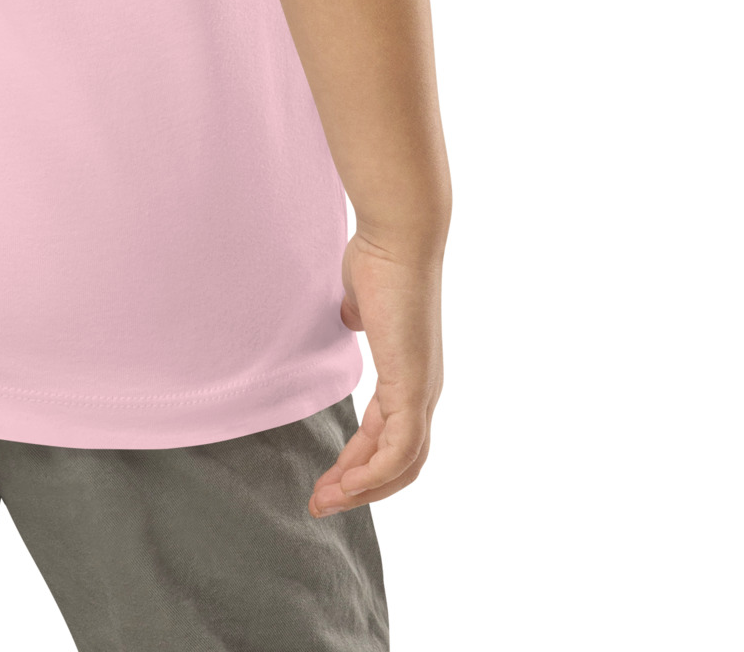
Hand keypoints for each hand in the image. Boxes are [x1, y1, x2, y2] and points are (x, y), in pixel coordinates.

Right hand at [309, 231, 444, 516]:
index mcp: (410, 376)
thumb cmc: (378, 260)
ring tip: (323, 501)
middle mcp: (423, 391)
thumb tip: (351, 315)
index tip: (326, 480)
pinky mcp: (414, 388)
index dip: (358, 464)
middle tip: (320, 504)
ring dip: (361, 490)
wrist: (396, 238)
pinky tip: (344, 484)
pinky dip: (373, 474)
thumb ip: (358, 315)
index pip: (388, 438)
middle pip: (398, 463)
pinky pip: (397, 449)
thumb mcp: (361, 299)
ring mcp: (422, 392)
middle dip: (359, 489)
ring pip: (400, 464)